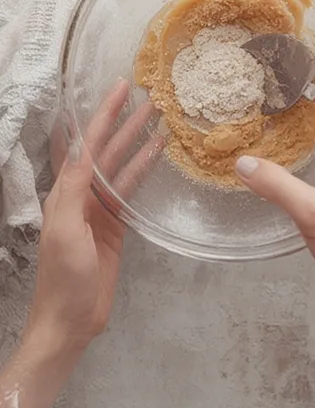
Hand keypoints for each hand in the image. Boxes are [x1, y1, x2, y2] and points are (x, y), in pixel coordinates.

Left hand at [28, 81, 160, 363]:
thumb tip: (85, 150)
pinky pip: (132, 193)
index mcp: (65, 192)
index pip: (86, 145)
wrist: (70, 319)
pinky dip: (144, 173)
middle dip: (124, 122)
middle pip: (107, 150)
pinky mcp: (116, 228)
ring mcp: (100, 211)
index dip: (102, 115)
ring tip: (160, 120)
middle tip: (147, 96)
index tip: (119, 89)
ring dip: (139, 144)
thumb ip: (73, 189)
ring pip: (123, 169)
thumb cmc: (62, 277)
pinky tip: (157, 158)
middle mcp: (81, 195)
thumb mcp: (65, 229)